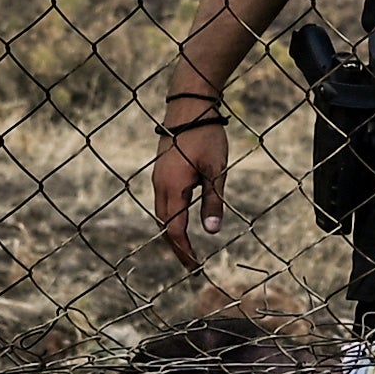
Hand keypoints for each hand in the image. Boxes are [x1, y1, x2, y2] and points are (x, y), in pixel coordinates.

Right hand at [148, 105, 224, 269]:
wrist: (189, 106)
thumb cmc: (205, 135)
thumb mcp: (216, 170)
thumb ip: (213, 201)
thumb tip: (211, 232)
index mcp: (172, 188)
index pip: (175, 230)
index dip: (185, 251)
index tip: (196, 268)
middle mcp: (160, 185)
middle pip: (164, 225)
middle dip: (177, 247)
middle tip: (192, 265)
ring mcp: (158, 177)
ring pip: (162, 214)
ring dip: (172, 232)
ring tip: (187, 248)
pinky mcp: (162, 170)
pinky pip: (163, 202)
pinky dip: (171, 217)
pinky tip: (182, 220)